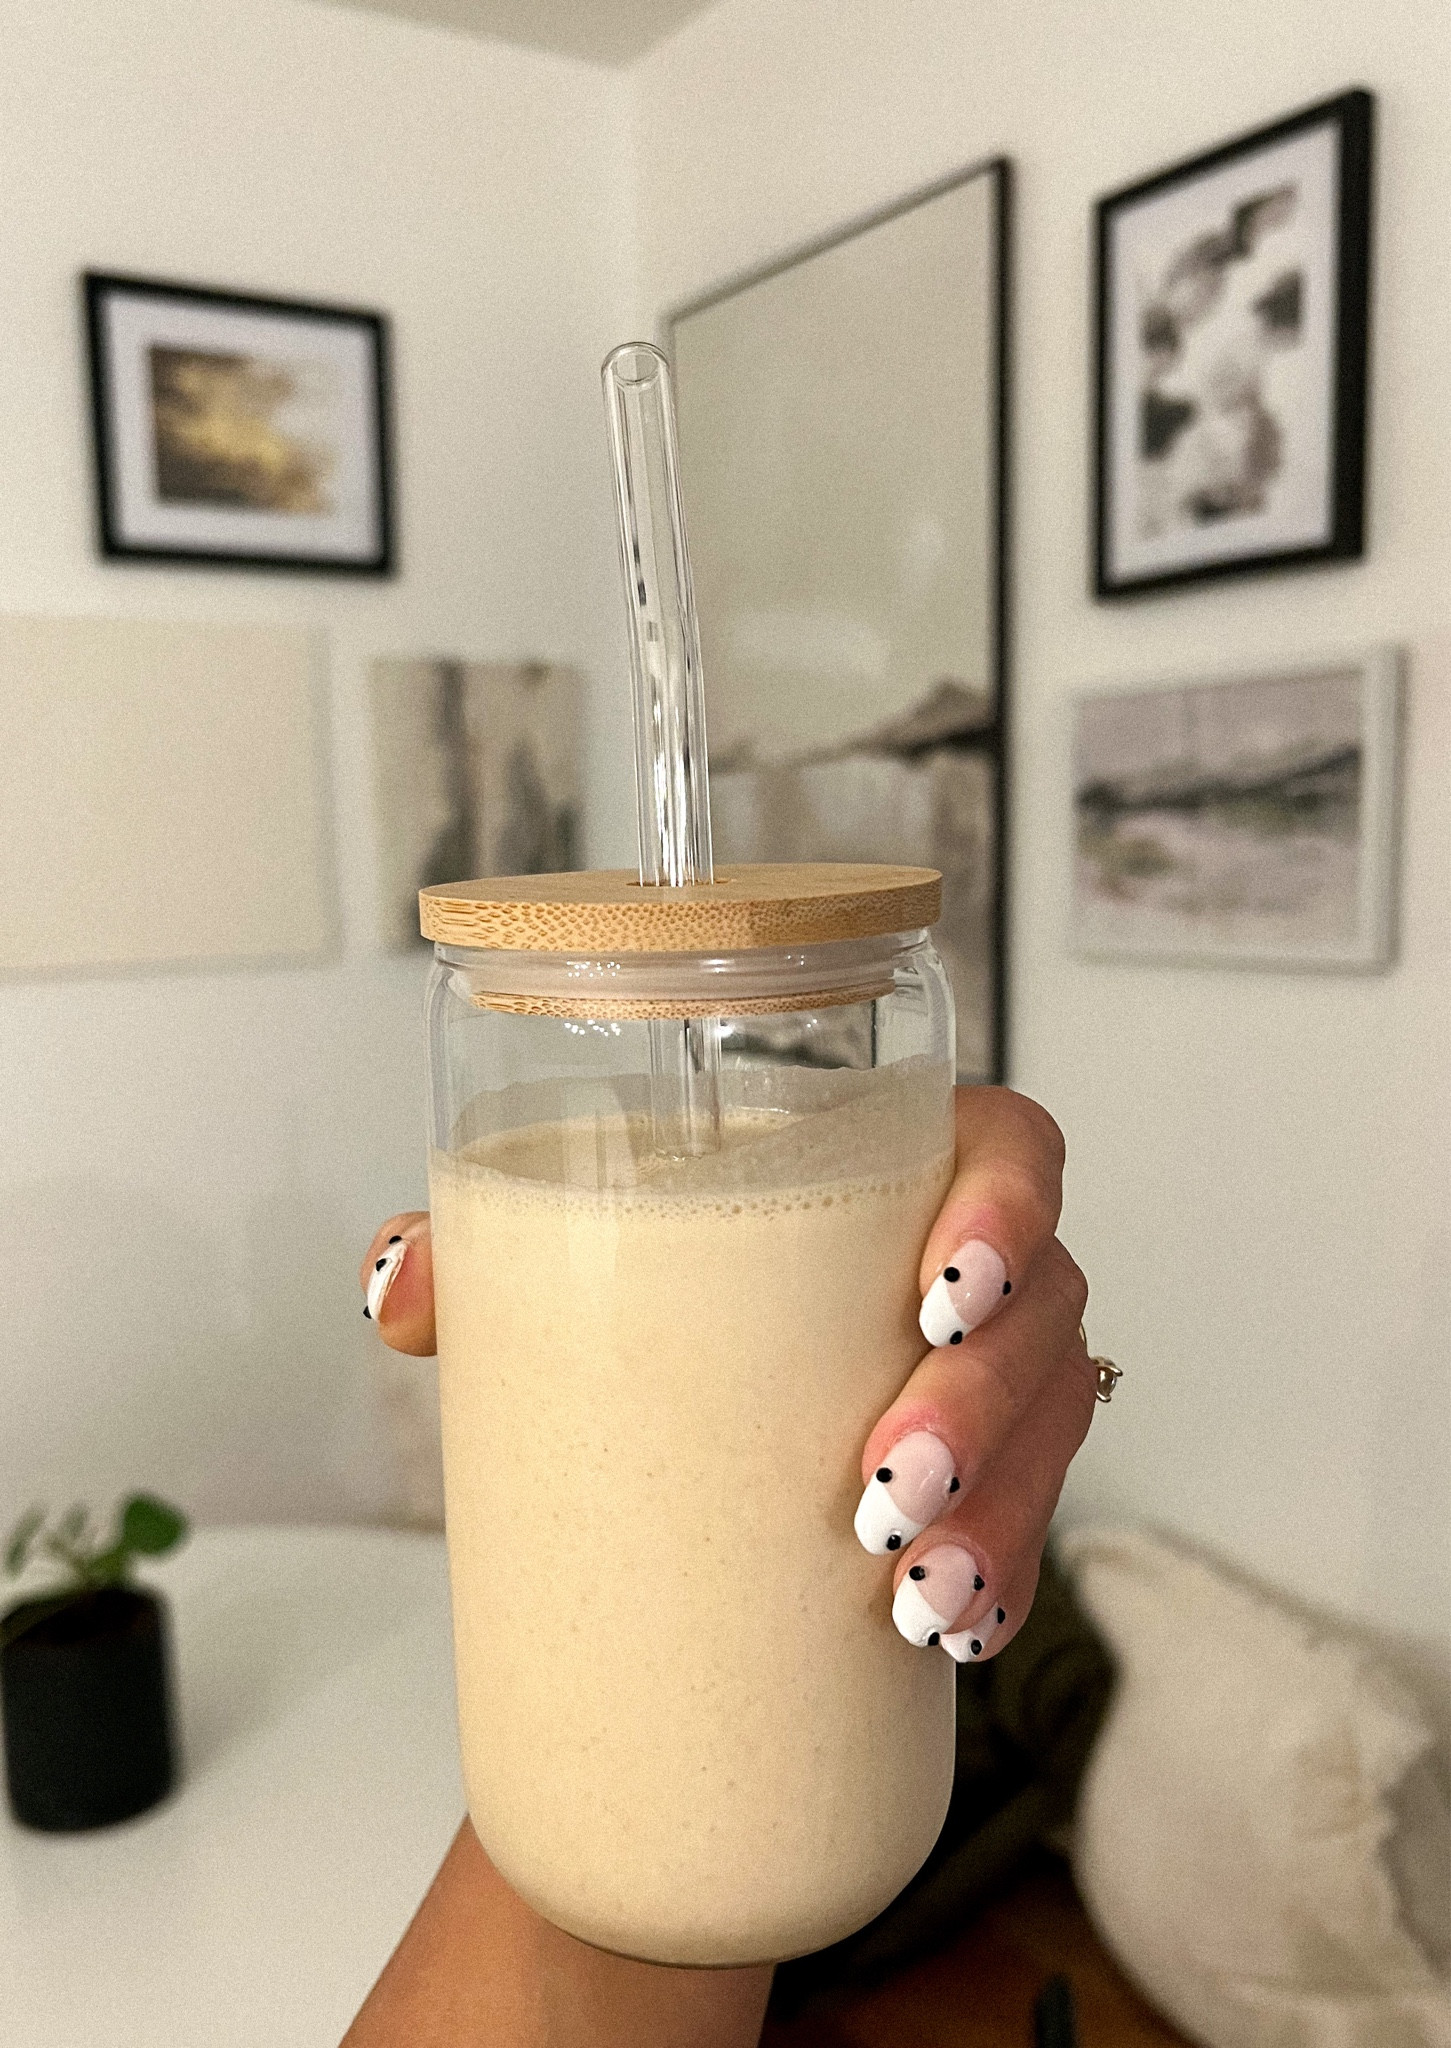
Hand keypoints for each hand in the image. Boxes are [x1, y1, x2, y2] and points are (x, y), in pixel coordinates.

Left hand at [362, 1085, 1093, 1659]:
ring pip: (1055, 1420)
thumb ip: (478, 1257)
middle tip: (880, 1486)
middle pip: (1042, 1303)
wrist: (661, 1468)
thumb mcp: (565, 1278)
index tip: (937, 1290)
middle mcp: (961, 1271)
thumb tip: (398, 1284)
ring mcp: (991, 1381)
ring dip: (999, 1510)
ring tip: (911, 1594)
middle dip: (982, 1401)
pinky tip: (949, 1635)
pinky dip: (1002, 1581)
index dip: (1007, 1205)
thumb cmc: (645, 1330)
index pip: (1007, 1146)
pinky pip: (1036, 1526)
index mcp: (884, 1175)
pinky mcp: (988, 1485)